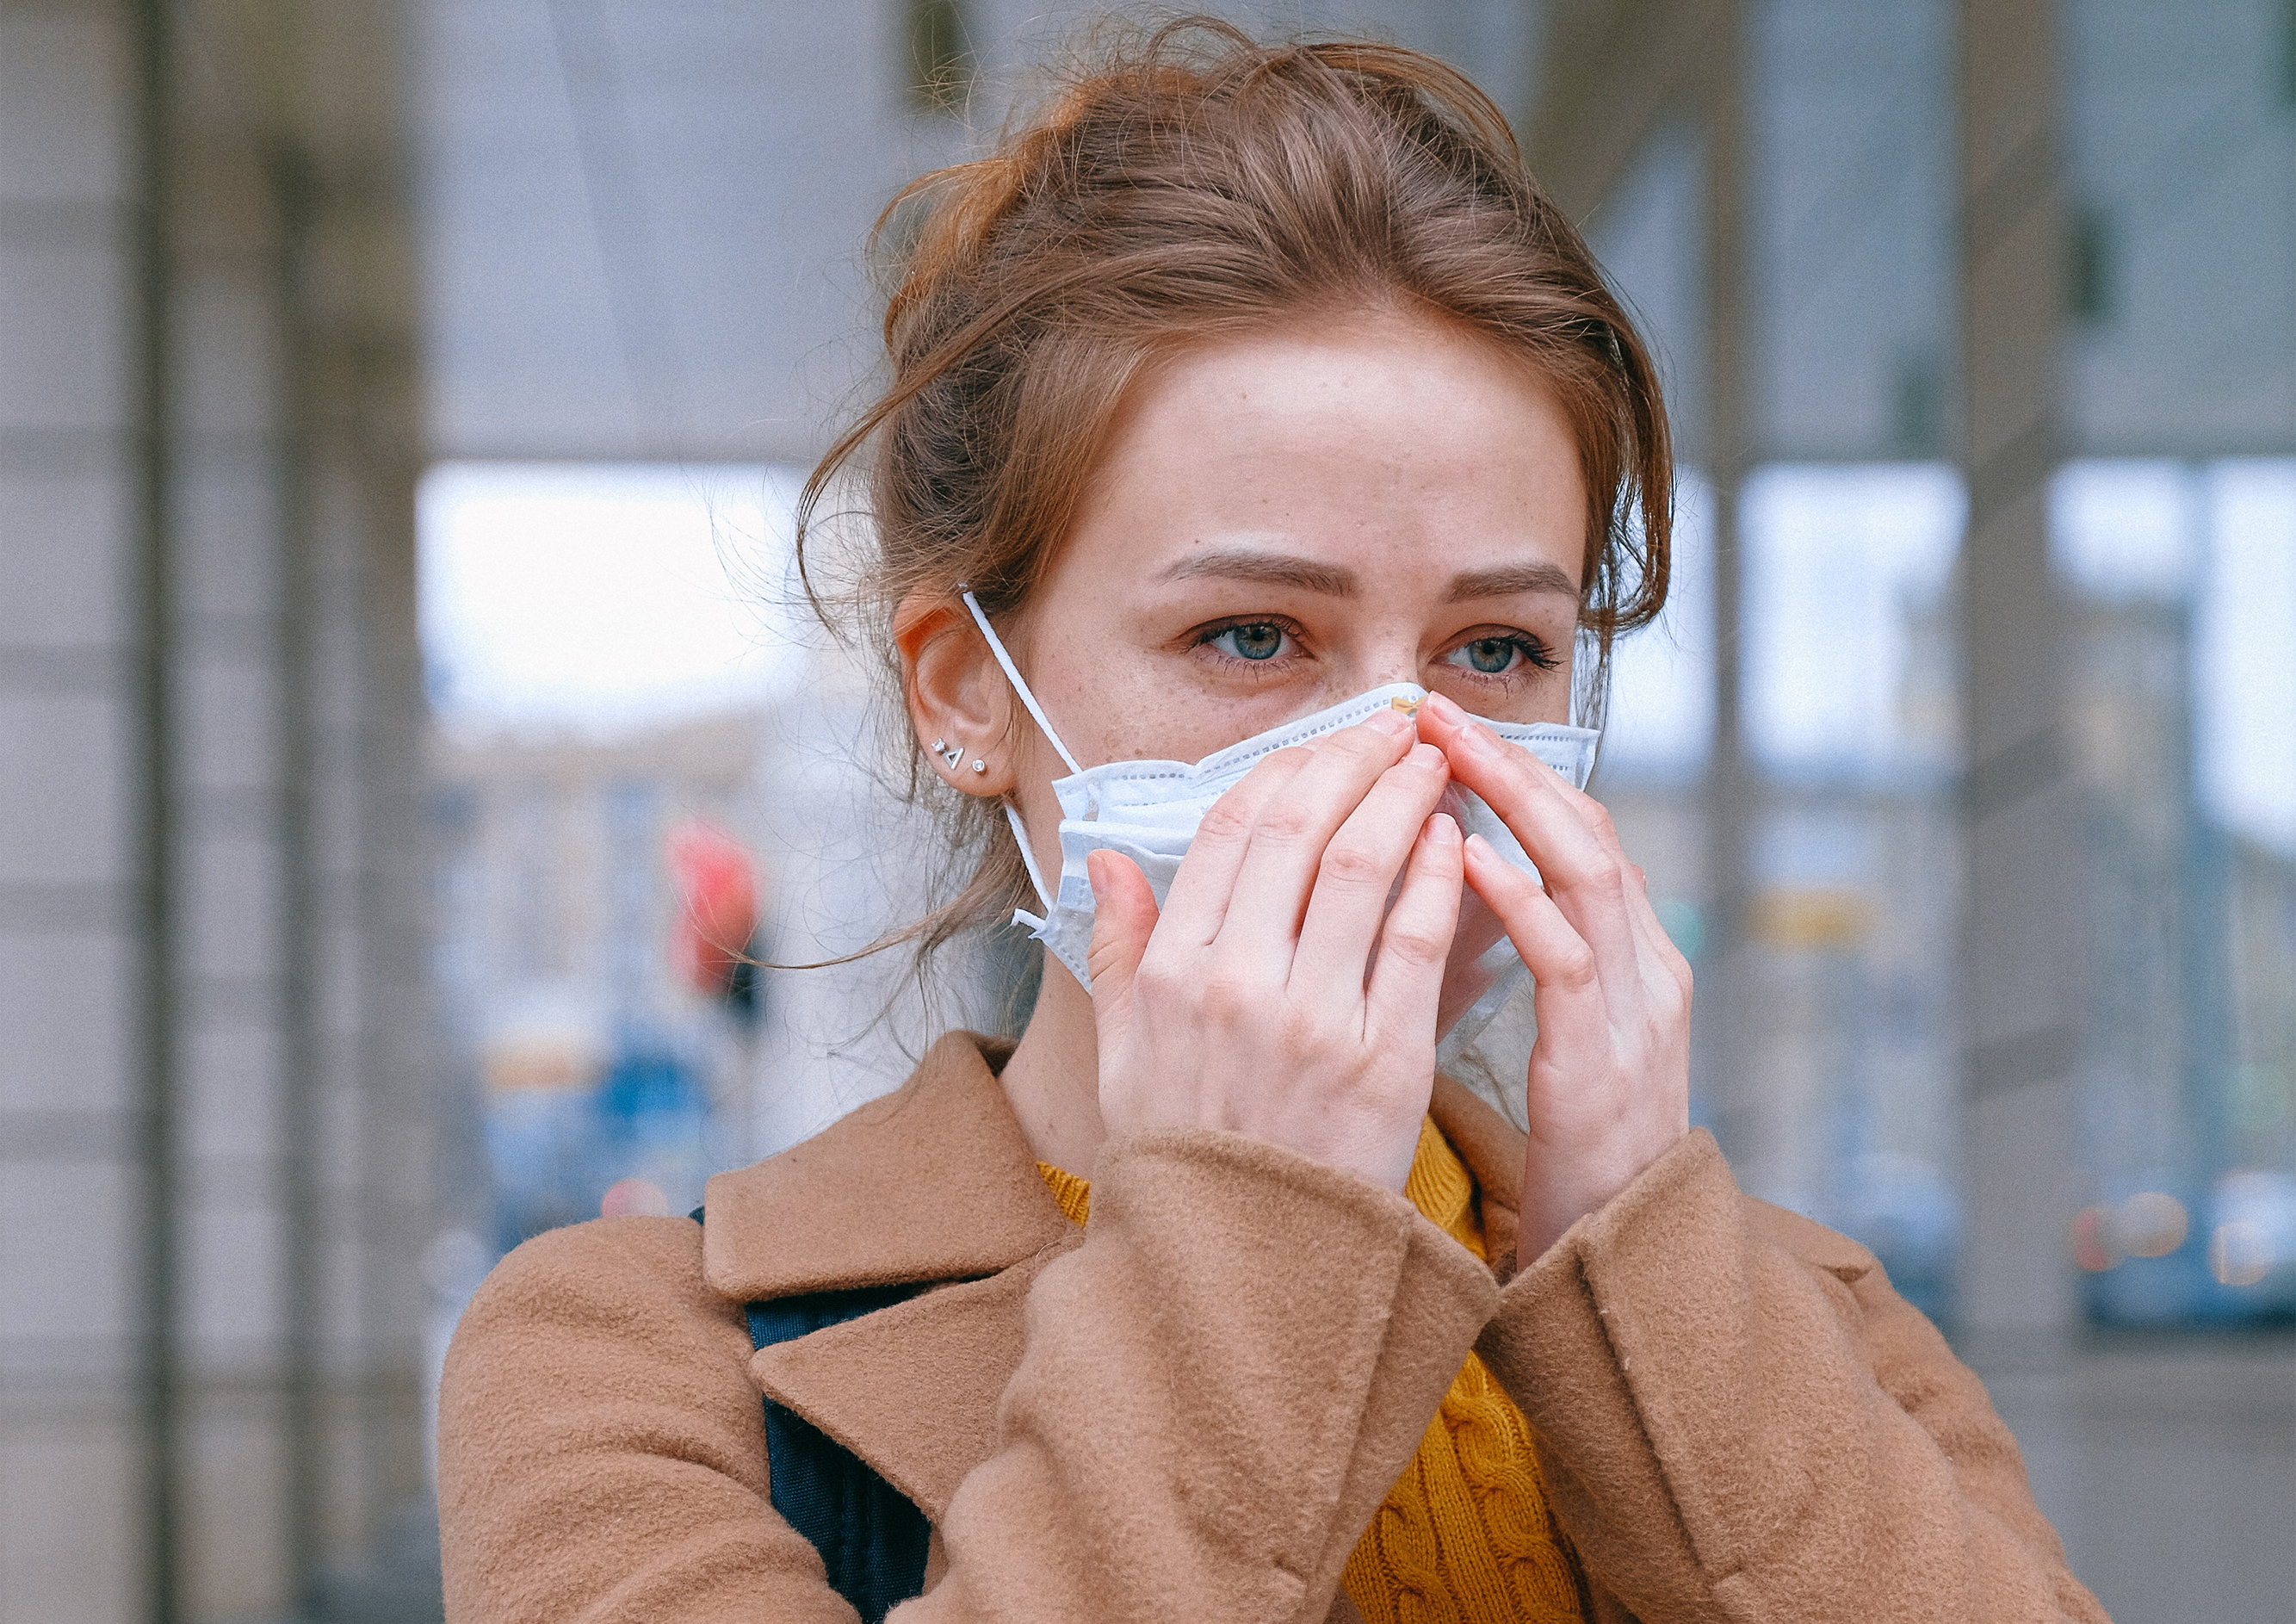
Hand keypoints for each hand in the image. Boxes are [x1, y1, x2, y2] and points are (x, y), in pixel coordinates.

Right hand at [1084, 707, 1464, 1191]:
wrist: (1238, 1272)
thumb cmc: (1185, 1158)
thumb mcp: (1121, 1053)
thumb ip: (1115, 949)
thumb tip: (1105, 860)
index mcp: (1170, 970)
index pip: (1230, 828)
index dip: (1288, 766)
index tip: (1329, 740)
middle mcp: (1233, 981)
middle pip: (1301, 827)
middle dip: (1355, 758)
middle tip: (1397, 725)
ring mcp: (1310, 1020)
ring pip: (1364, 865)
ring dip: (1406, 797)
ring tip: (1436, 765)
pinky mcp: (1382, 1060)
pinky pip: (1416, 941)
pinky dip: (1440, 876)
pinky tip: (1456, 842)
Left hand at [1417, 691, 1691, 1257]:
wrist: (1622, 1262)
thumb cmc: (1572, 1149)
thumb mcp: (1558, 1037)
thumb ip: (1531, 960)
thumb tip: (1459, 880)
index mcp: (1629, 958)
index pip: (1573, 831)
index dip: (1512, 771)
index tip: (1441, 722)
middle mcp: (1645, 968)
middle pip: (1584, 831)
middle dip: (1510, 763)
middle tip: (1434, 708)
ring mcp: (1635, 1013)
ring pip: (1587, 875)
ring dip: (1515, 806)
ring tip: (1448, 752)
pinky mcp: (1606, 1063)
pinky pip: (1567, 963)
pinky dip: (1520, 903)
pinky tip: (1468, 862)